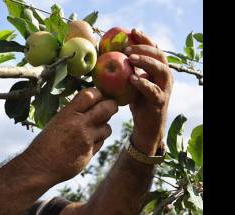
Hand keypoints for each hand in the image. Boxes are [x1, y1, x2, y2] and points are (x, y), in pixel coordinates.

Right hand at [25, 88, 117, 182]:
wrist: (39, 166)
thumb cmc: (45, 142)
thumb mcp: (56, 121)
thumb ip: (73, 112)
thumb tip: (91, 104)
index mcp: (67, 113)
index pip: (91, 94)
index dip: (98, 93)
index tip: (99, 96)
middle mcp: (79, 124)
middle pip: (106, 108)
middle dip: (111, 106)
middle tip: (110, 107)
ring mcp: (86, 139)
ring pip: (107, 127)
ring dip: (104, 126)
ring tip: (96, 127)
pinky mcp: (89, 153)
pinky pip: (102, 142)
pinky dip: (98, 140)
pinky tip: (88, 141)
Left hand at [123, 29, 173, 154]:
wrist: (145, 127)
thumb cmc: (136, 102)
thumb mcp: (130, 83)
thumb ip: (125, 70)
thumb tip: (106, 55)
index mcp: (158, 69)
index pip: (154, 49)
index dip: (145, 39)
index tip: (132, 31)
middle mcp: (164, 77)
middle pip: (160, 56)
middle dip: (145, 48)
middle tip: (127, 48)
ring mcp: (164, 89)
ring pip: (161, 70)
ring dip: (146, 62)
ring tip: (131, 58)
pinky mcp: (159, 102)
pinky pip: (153, 90)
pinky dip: (143, 83)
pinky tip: (132, 78)